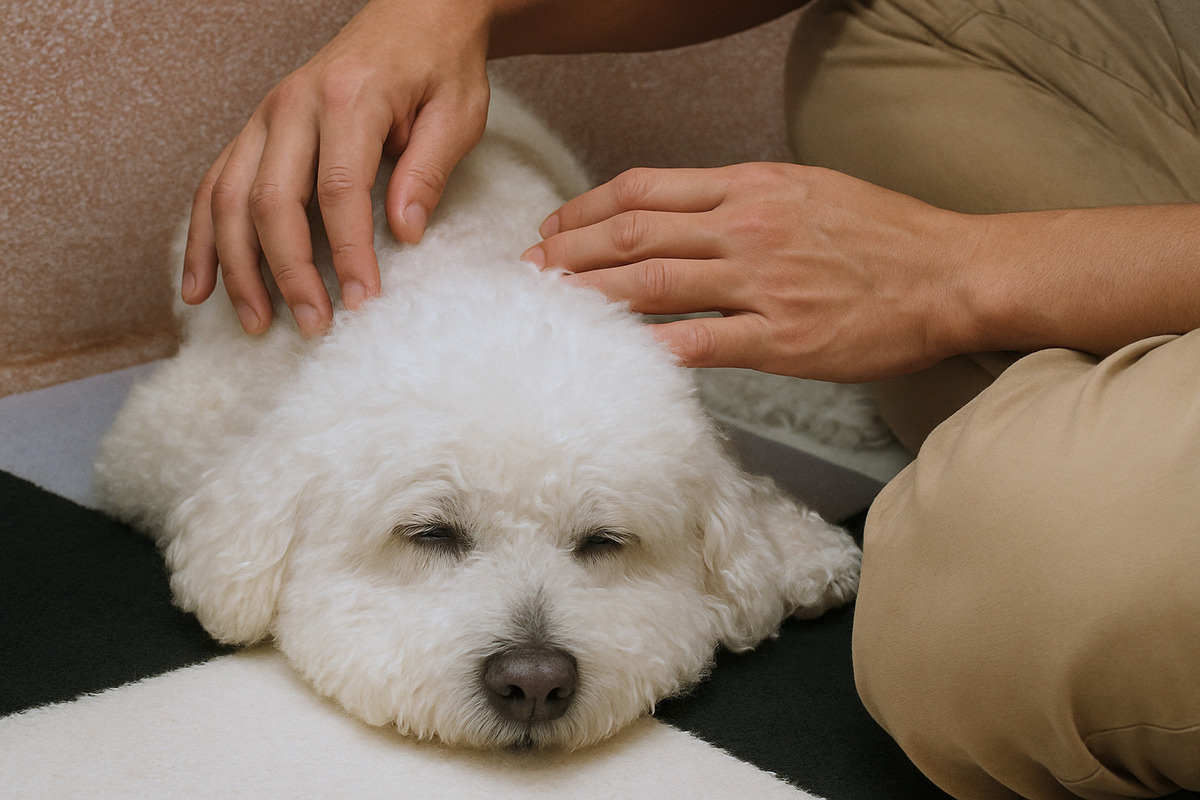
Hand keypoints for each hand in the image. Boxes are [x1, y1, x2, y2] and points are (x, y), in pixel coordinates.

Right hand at [182, 0, 491, 336]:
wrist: (415, 13)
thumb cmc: (439, 65)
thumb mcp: (456, 113)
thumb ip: (428, 169)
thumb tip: (404, 233)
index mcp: (349, 98)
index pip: (340, 190)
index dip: (348, 252)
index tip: (363, 300)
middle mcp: (294, 104)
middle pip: (273, 200)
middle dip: (288, 271)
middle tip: (313, 324)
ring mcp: (266, 116)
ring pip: (228, 197)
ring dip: (238, 266)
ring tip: (255, 322)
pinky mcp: (256, 129)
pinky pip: (214, 184)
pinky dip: (202, 238)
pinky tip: (200, 286)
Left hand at [522, 163, 980, 382]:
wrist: (951, 274)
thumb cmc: (884, 234)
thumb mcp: (808, 190)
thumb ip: (743, 200)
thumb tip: (686, 216)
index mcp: (751, 187)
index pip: (645, 190)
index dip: (586, 209)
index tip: (555, 227)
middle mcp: (747, 226)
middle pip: (633, 234)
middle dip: (570, 252)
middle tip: (530, 270)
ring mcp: (762, 283)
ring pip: (653, 284)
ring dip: (592, 297)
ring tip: (550, 308)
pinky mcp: (780, 338)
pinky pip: (700, 342)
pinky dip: (651, 348)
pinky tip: (614, 355)